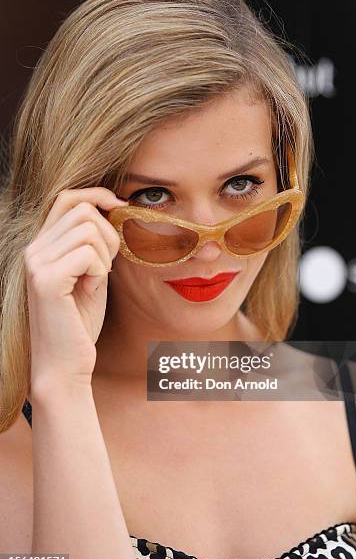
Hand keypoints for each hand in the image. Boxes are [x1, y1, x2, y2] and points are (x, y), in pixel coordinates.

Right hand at [24, 187, 127, 392]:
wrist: (66, 364)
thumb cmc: (81, 322)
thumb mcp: (89, 274)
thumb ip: (92, 243)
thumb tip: (112, 209)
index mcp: (42, 246)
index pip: (66, 197)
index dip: (97, 194)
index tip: (120, 205)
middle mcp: (33, 249)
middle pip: (83, 210)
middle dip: (109, 235)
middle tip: (107, 267)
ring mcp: (36, 263)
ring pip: (89, 229)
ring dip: (106, 256)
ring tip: (96, 282)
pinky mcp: (46, 279)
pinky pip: (89, 253)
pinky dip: (100, 272)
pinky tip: (90, 291)